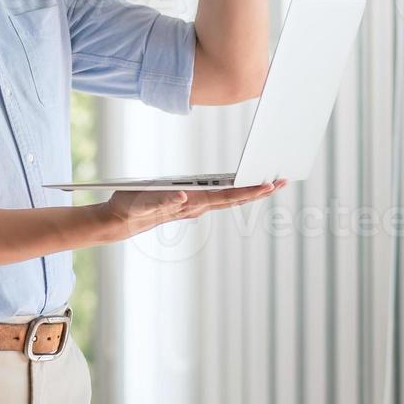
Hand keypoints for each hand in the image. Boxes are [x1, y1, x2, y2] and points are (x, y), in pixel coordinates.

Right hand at [103, 178, 286, 239]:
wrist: (121, 221)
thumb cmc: (131, 208)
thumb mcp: (144, 202)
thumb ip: (163, 200)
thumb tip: (184, 196)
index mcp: (192, 203)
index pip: (228, 197)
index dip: (250, 191)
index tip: (270, 185)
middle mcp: (197, 206)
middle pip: (235, 199)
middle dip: (259, 191)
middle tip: (282, 182)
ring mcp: (194, 206)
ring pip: (228, 200)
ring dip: (249, 192)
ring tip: (268, 184)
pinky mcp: (188, 204)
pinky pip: (217, 199)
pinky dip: (233, 192)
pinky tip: (239, 188)